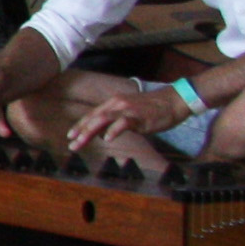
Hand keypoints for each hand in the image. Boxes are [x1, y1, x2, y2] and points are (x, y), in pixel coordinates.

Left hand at [68, 82, 195, 152]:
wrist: (174, 100)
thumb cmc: (152, 109)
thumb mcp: (129, 116)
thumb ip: (114, 123)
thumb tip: (100, 134)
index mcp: (113, 104)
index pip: (92, 115)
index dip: (80, 125)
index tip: (70, 136)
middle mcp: (117, 104)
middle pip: (94, 118)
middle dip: (81, 131)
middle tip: (71, 144)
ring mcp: (127, 109)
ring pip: (103, 119)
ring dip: (90, 131)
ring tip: (81, 142)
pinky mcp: (139, 115)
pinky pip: (123, 123)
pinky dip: (114, 130)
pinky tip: (107, 139)